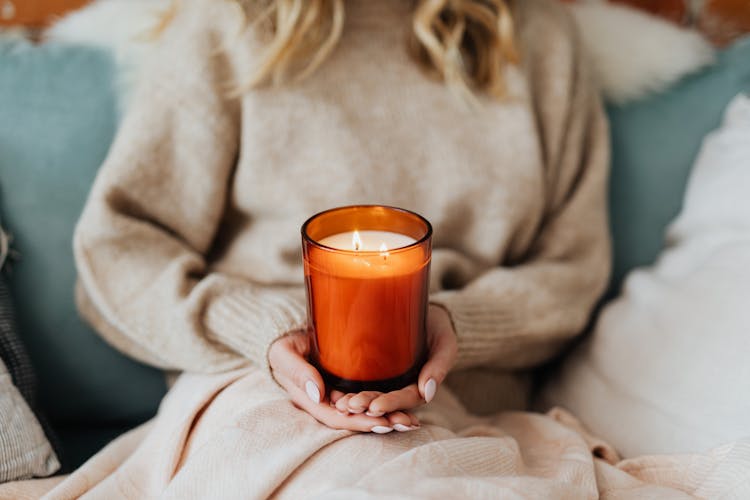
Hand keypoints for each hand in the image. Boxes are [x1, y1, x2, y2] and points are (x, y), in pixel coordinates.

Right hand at [269, 330, 418, 432]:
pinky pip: (372, 395)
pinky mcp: (353, 381)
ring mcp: (343, 392)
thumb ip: (297, 371)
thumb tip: (318, 393)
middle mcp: (331, 401)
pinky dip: (389, 401)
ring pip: (368, 409)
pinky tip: (410, 403)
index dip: (359, 423)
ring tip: (413, 420)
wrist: (289, 333)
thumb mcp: (284, 354)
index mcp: (314, 400)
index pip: (338, 418)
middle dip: (382, 423)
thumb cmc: (284, 344)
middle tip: (407, 423)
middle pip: (358, 418)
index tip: (380, 423)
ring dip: (390, 416)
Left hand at [332, 304, 457, 417]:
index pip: (406, 399)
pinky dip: (345, 388)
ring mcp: (384, 379)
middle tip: (349, 406)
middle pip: (384, 400)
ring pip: (369, 393)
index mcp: (417, 385)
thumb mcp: (444, 343)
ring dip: (354, 401)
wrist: (419, 304)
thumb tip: (428, 393)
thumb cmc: (436, 326)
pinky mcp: (370, 368)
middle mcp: (399, 386)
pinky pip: (357, 381)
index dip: (390, 404)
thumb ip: (439, 365)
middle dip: (366, 405)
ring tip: (339, 404)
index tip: (375, 407)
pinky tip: (330, 392)